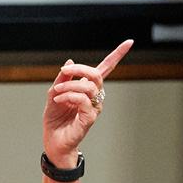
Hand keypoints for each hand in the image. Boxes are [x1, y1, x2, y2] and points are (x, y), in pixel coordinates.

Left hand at [42, 39, 133, 164]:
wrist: (53, 140)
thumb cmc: (55, 118)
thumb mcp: (54, 93)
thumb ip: (62, 78)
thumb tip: (69, 62)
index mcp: (88, 88)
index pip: (106, 68)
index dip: (117, 55)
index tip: (129, 42)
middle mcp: (95, 96)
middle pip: (96, 74)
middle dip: (79, 69)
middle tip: (64, 71)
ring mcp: (94, 107)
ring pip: (88, 87)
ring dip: (69, 86)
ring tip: (57, 92)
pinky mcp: (90, 118)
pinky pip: (83, 100)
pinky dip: (69, 96)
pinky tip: (59, 100)